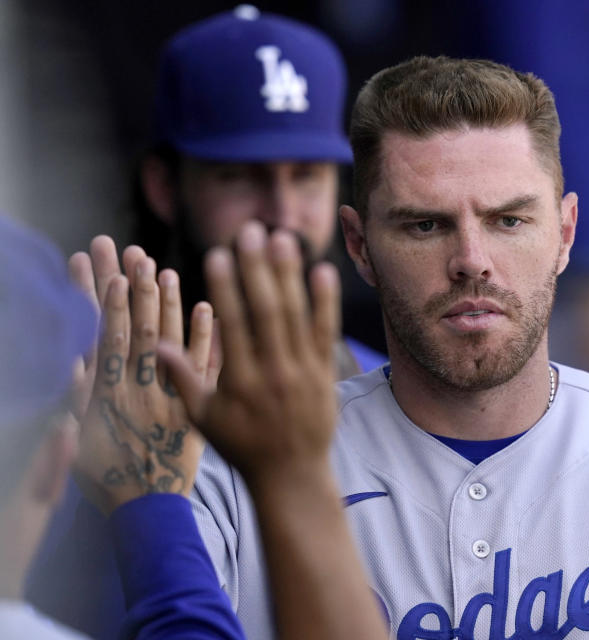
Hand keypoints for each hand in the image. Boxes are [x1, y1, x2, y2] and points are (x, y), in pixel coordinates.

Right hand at [73, 237, 216, 512]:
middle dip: (135, 289)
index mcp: (111, 395)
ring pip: (173, 341)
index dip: (106, 302)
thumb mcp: (79, 442)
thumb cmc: (107, 477)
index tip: (106, 267)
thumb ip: (75, 402)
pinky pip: (207, 367)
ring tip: (164, 268)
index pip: (108, 337)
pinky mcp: (198, 405)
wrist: (149, 508)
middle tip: (133, 252)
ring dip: (168, 303)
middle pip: (140, 329)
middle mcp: (144, 390)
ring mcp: (174, 395)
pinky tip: (207, 307)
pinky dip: (207, 337)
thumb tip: (68, 361)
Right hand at [159, 223, 340, 490]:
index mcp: (239, 382)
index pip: (232, 326)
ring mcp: (302, 372)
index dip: (226, 288)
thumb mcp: (203, 419)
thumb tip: (154, 342)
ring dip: (289, 275)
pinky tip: (321, 271)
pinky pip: (326, 332)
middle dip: (257, 268)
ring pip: (296, 316)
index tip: (218, 255)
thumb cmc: (242, 447)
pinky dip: (325, 302)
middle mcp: (273, 372)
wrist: (292, 475)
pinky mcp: (325, 374)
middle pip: (266, 312)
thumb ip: (182, 379)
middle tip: (250, 230)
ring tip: (282, 238)